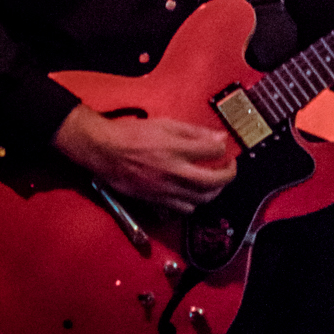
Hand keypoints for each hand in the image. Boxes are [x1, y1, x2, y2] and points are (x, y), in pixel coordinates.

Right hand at [53, 105, 235, 214]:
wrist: (104, 151)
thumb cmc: (134, 133)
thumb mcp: (166, 124)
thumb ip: (194, 132)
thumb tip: (219, 138)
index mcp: (176, 149)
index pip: (214, 151)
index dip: (224, 148)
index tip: (223, 146)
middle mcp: (174, 172)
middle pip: (214, 181)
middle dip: (229, 174)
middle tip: (229, 166)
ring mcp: (165, 189)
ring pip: (202, 199)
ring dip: (214, 190)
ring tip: (213, 180)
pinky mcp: (156, 201)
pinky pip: (184, 209)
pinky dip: (194, 202)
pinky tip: (193, 192)